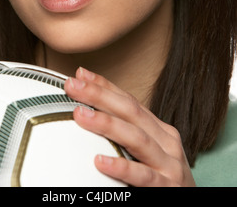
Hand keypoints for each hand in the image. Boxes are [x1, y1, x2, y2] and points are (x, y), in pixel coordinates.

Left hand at [64, 67, 195, 186]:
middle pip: (130, 111)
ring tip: (80, 115)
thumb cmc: (163, 177)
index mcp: (159, 129)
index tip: (80, 75)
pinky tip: (100, 162)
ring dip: (107, 124)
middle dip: (100, 95)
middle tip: (74, 86)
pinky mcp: (167, 188)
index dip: (105, 86)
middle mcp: (166, 142)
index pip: (129, 101)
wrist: (194, 205)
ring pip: (136, 138)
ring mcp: (169, 164)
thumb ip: (124, 131)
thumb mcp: (147, 150)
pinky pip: (143, 176)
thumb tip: (89, 110)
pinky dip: (121, 167)